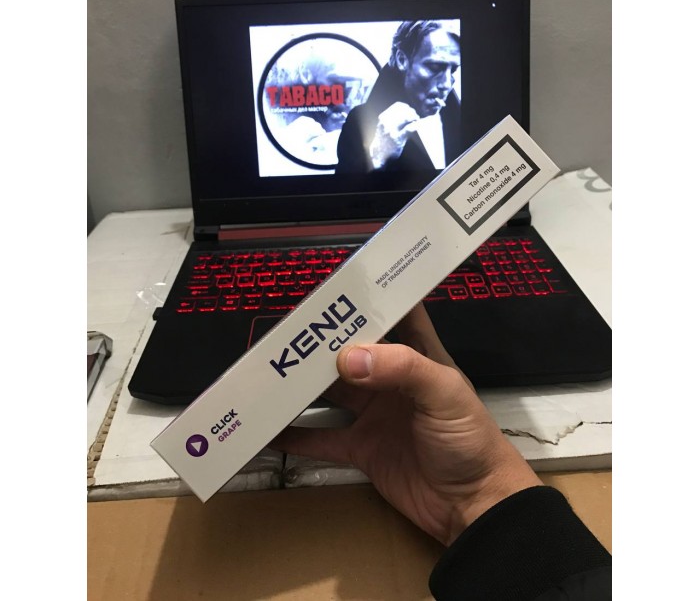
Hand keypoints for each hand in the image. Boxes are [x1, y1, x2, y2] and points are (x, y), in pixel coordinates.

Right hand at [271, 304, 541, 545]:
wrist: (473, 506)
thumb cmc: (470, 441)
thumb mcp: (444, 394)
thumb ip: (402, 369)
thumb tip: (348, 358)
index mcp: (418, 355)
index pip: (395, 312)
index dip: (371, 296)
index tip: (338, 283)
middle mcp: (392, 379)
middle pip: (351, 351)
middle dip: (322, 342)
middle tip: (285, 331)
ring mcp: (374, 414)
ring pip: (330, 392)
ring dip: (302, 385)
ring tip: (270, 373)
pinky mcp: (362, 449)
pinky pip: (322, 439)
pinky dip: (297, 437)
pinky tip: (271, 429)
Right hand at [368, 102, 419, 168]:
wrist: (379, 153)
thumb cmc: (384, 138)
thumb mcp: (384, 125)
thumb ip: (392, 117)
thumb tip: (407, 109)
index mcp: (383, 117)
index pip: (398, 106)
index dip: (406, 107)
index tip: (410, 110)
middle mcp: (386, 122)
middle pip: (403, 111)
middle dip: (412, 112)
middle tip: (416, 116)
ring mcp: (391, 130)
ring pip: (406, 118)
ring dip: (414, 117)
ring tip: (416, 121)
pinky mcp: (397, 138)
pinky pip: (409, 128)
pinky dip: (415, 126)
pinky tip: (417, 126)